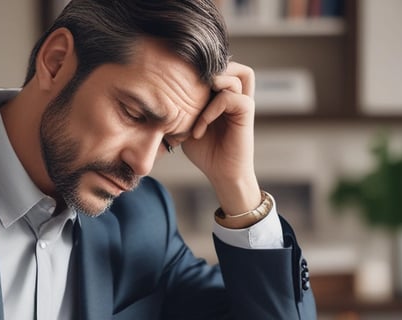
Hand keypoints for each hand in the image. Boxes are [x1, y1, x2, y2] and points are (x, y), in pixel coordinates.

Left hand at [181, 61, 261, 214]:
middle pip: (231, 62)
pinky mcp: (246, 113)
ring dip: (212, 87)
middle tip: (186, 92)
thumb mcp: (185, 124)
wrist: (221, 175)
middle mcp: (234, 94)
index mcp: (222, 94)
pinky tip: (199, 130)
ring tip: (195, 106)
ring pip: (235, 74)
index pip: (215, 66)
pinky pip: (231, 97)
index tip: (174, 86)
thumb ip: (179, 106)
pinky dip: (211, 110)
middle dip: (208, 72)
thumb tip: (155, 91)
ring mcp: (242, 103)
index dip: (197, 69)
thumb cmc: (205, 152)